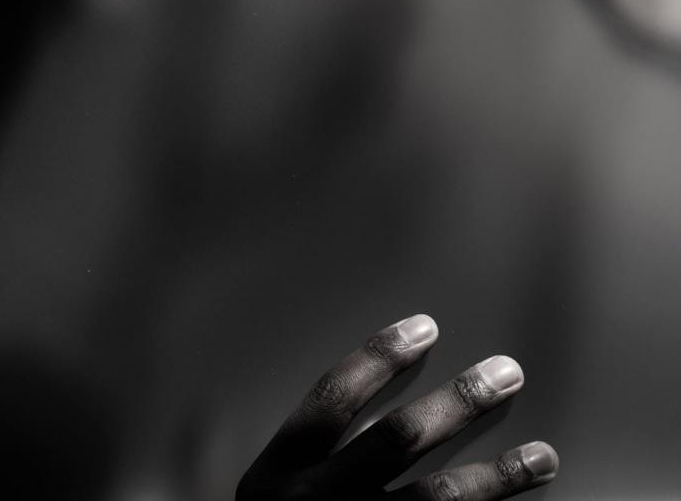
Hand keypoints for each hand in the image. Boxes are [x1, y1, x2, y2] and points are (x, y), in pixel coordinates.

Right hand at [237, 314, 557, 499]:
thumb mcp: (269, 494)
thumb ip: (298, 454)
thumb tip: (344, 409)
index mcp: (279, 473)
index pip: (335, 398)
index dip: (380, 357)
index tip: (427, 326)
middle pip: (397, 439)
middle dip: (458, 401)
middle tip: (506, 372)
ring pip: (435, 500)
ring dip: (497, 475)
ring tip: (541, 456)